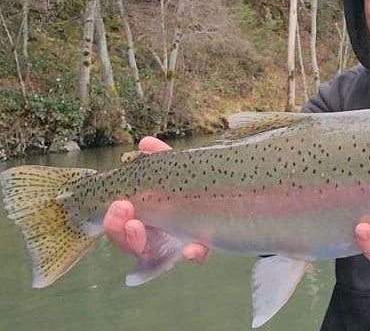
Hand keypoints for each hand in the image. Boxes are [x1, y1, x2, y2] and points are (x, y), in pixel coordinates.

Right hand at [103, 136, 208, 261]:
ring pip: (150, 254)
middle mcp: (154, 236)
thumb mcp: (176, 169)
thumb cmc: (191, 184)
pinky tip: (192, 249)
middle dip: (119, 230)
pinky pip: (195, 256)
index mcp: (143, 217)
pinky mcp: (201, 249)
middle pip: (128, 242)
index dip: (113, 220)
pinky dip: (194, 254)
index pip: (120, 225)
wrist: (228, 196)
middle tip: (124, 211)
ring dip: (139, 241)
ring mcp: (175, 246)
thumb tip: (145, 142)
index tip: (118, 203)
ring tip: (137, 227)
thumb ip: (162, 158)